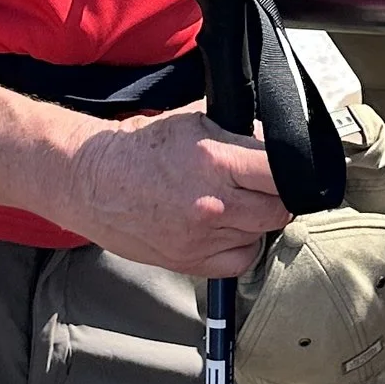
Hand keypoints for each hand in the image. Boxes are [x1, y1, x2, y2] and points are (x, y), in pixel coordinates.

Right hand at [63, 109, 289, 275]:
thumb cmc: (141, 148)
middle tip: (262, 185)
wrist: (94, 181)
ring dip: (258, 219)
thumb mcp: (194, 121)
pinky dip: (242, 246)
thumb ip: (238, 134)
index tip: (286, 166)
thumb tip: (273, 141)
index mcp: (216, 161)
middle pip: (279, 208)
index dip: (290, 168)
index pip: (282, 171)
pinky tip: (229, 229)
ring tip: (239, 203)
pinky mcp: (189, 261)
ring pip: (261, 234)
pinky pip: (240, 261)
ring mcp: (201, 238)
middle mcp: (213, 203)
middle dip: (276, 194)